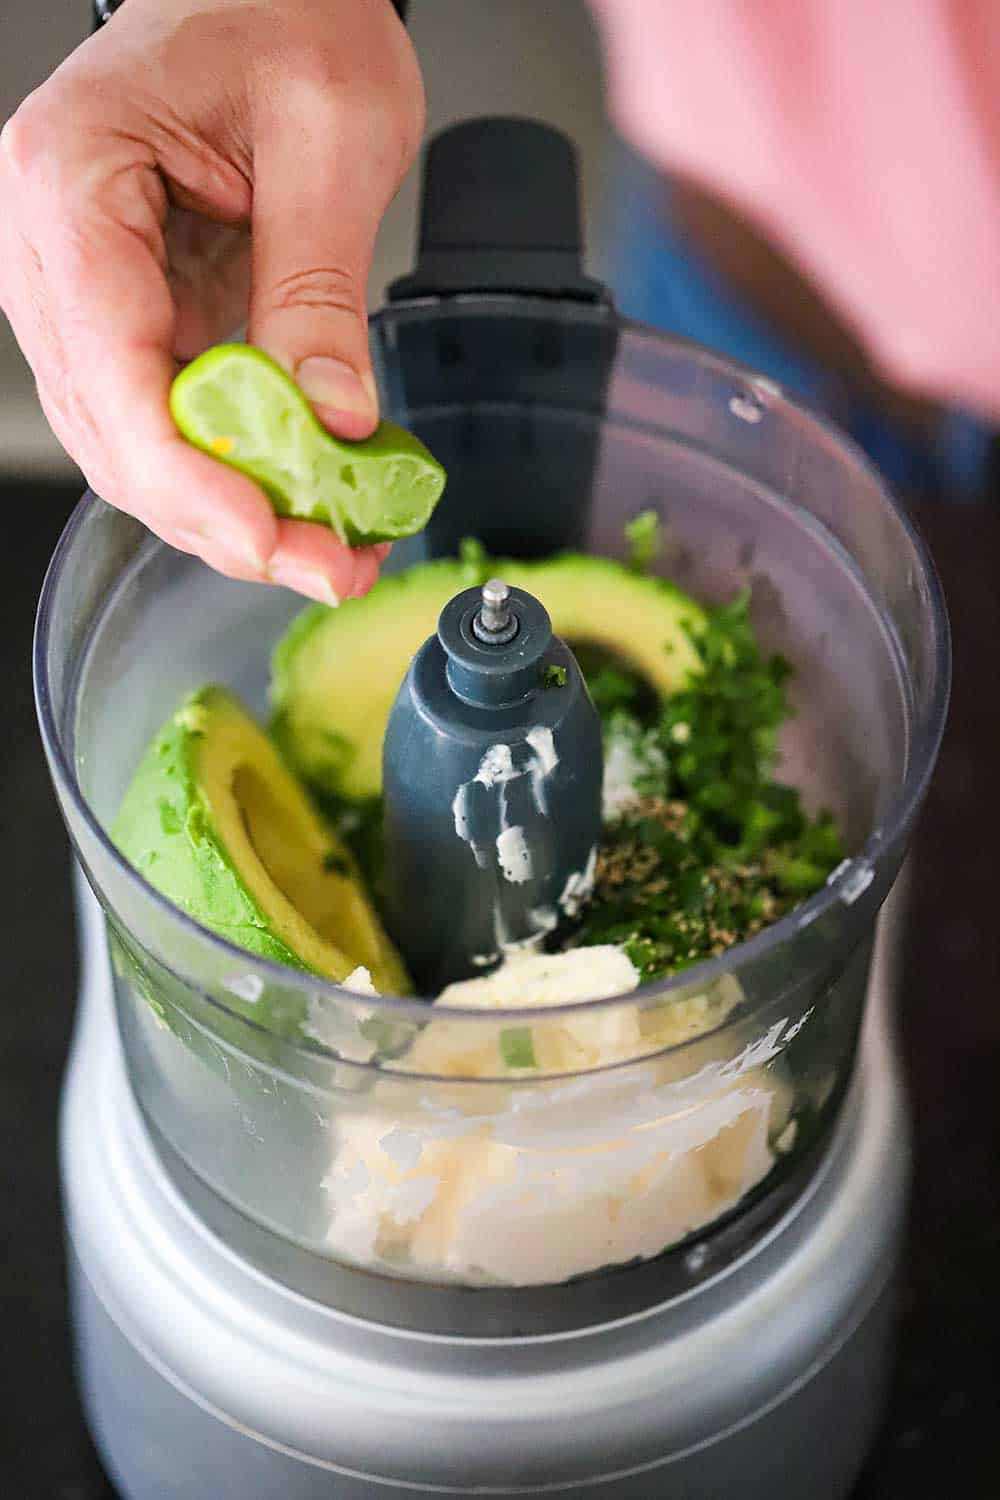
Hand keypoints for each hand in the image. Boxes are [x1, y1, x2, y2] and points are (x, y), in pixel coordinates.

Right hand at [0, 0, 423, 601]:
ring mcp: (83, 287)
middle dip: (221, 517)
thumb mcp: (330, 139)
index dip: (188, 476)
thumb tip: (331, 423)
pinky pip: (170, 418)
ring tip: (330, 548)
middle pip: (114, 430)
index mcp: (72, 178)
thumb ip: (320, 290)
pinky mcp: (133, 314)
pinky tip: (305, 499)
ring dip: (231, 510)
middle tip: (324, 566)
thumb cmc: (286, 11)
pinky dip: (236, 470)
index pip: (111, 368)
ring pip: (135, 444)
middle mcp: (52, 245)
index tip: (269, 536)